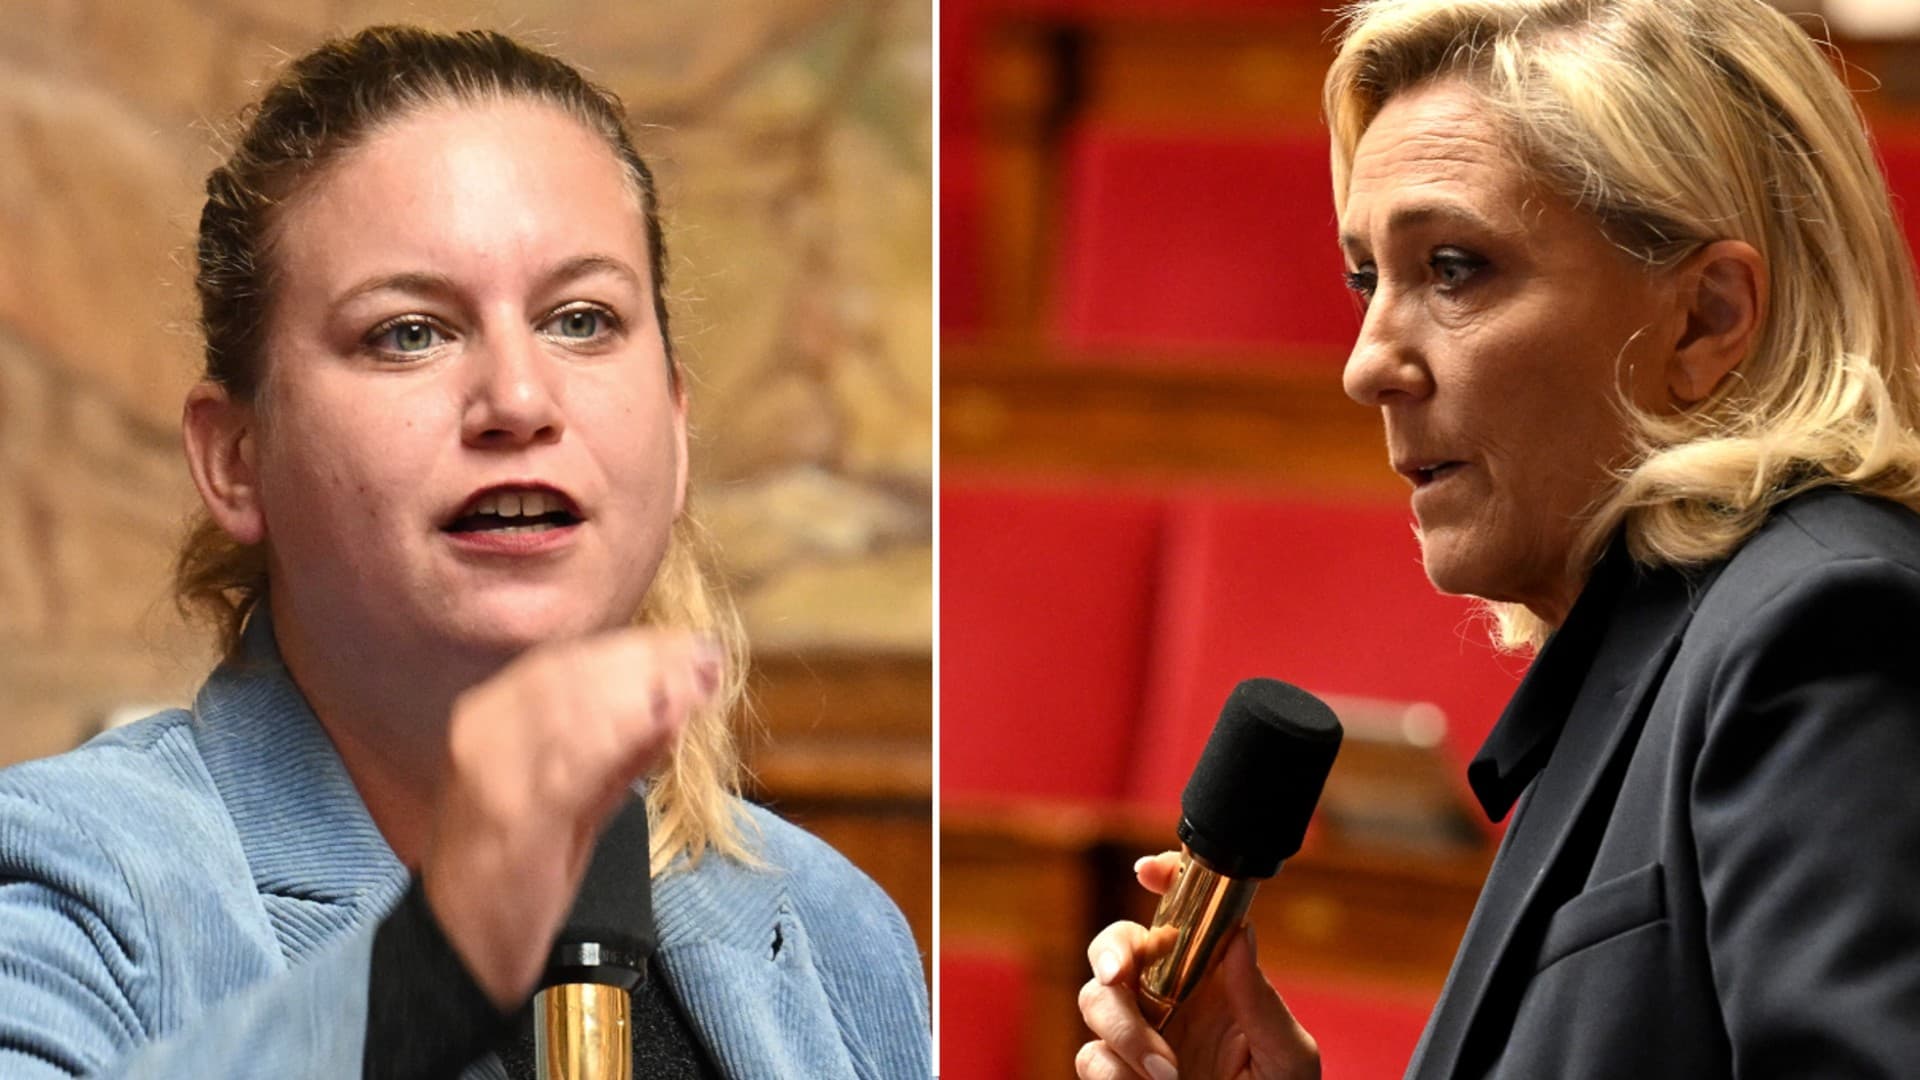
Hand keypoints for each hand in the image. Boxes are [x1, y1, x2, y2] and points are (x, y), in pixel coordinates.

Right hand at [420, 627, 719, 1008]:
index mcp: (487, 717)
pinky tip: (667, 723)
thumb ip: (618, 748)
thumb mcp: (574, 793)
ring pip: (572, 706)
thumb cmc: (515, 866)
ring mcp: (489, 771)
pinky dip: (625, 734)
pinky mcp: (512, 816)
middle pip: (571, 673)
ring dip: (647, 689)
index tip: (691, 645)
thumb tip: (677, 700)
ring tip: (698, 684)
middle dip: (648, 661)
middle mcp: (480, 732)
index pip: (564, 662)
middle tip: (708, 659)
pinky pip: (573, 761)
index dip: (634, 648)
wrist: (463, 944)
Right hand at [1077, 852, 1319, 1079]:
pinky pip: (1091, 1058)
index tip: (1147, 872)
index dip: (1160, 879)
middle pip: (1113, 947)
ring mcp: (1137, 1035)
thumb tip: (1238, 936)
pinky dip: (1116, 1073)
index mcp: (1209, 976)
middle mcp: (1166, 997)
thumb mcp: (1288, 1055)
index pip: (1178, 911)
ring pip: (1093, 1001)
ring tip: (1168, 1072)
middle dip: (1109, 952)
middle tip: (1120, 975)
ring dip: (1123, 1031)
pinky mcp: (1118, 1075)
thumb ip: (1260, 999)